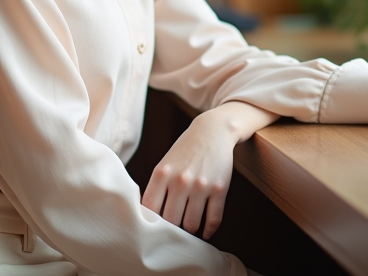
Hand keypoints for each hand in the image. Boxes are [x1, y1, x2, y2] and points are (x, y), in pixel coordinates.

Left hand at [141, 101, 277, 238]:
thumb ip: (156, 189)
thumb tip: (148, 219)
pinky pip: (213, 219)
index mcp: (162, 174)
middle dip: (170, 230)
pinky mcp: (219, 189)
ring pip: (192, 224)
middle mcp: (180, 181)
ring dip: (190, 231)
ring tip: (188, 230)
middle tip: (171, 234)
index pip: (149, 208)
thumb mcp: (165, 165)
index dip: (148, 223)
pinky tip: (205, 232)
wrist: (212, 132)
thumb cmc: (185, 151)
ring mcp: (201, 186)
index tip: (150, 230)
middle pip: (171, 221)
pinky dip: (208, 231)